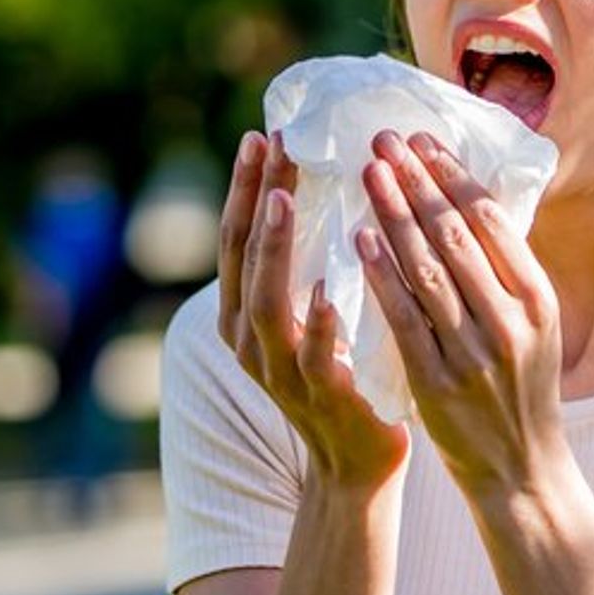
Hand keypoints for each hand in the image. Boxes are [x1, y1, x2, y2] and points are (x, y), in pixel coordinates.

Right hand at [218, 131, 409, 490]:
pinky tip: (329, 289)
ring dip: (275, 247)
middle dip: (257, 198)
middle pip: (243, 257)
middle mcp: (249, 339)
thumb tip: (323, 184)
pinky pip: (314, 356)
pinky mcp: (320, 397)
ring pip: (267, 302)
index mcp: (243, 313)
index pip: (236, 237)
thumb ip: (308, 263)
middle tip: (272, 144)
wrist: (357, 460)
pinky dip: (319, 322)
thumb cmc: (341, 369)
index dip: (246, 186)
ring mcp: (280, 370)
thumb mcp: (311, 311)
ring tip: (286, 196)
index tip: (261, 134)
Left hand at [358, 131, 567, 502]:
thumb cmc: (522, 387)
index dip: (454, 175)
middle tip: (385, 141)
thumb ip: (506, 272)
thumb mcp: (534, 325)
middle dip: (418, 182)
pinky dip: (382, 275)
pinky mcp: (437, 383)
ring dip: (395, 215)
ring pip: (428, 269)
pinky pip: (404, 318)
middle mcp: (511, 321)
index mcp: (539, 298)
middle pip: (457, 235)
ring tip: (369, 174)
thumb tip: (469, 200)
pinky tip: (361, 240)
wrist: (521, 470)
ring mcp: (474, 354)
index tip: (422, 140)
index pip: (493, 220)